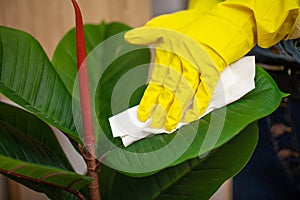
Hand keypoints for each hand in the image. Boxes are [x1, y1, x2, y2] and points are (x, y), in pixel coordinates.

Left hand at [125, 0, 296, 130]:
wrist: (226, 19)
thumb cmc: (196, 24)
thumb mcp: (167, 24)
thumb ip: (148, 34)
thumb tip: (128, 38)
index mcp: (169, 53)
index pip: (156, 81)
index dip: (149, 100)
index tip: (143, 115)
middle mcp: (181, 61)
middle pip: (169, 90)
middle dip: (161, 110)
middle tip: (155, 125)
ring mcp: (198, 65)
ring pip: (185, 91)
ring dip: (177, 110)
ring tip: (170, 125)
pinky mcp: (214, 68)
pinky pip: (206, 89)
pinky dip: (199, 104)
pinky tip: (192, 116)